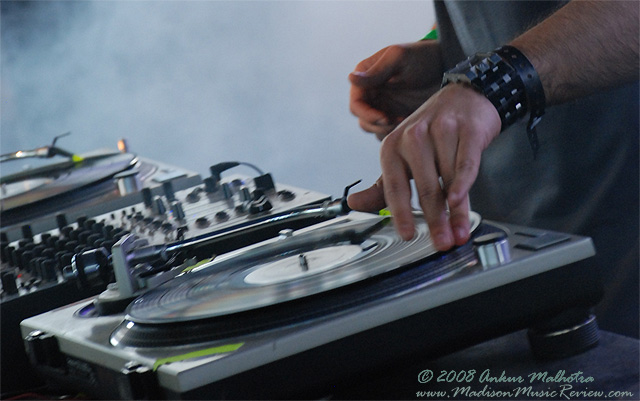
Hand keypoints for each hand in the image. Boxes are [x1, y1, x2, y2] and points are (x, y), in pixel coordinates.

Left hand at [347, 84, 501, 250]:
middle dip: (434, 220)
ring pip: (447, 180)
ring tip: (458, 232)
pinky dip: (463, 184)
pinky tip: (460, 201)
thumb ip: (382, 186)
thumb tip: (353, 204)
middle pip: (425, 188)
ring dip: (455, 211)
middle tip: (441, 242)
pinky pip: (465, 164)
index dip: (401, 214)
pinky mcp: (467, 130)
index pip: (394, 187)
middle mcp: (413, 136)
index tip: (407, 235)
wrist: (463, 96)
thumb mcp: (402, 157)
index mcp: (392, 146)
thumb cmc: (430, 132)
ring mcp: (441, 131)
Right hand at [349, 41, 443, 139]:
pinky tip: (410, 125)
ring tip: (405, 123)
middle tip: (395, 123)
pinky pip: (388, 133)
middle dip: (376, 125)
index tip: (384, 118)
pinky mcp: (396, 116)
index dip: (366, 114)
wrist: (448, 67)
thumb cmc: (423, 57)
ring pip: (374, 129)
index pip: (356, 104)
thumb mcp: (400, 59)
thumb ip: (376, 71)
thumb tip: (350, 78)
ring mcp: (384, 106)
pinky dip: (396, 134)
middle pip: (362, 120)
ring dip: (386, 131)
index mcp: (366, 77)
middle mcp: (371, 93)